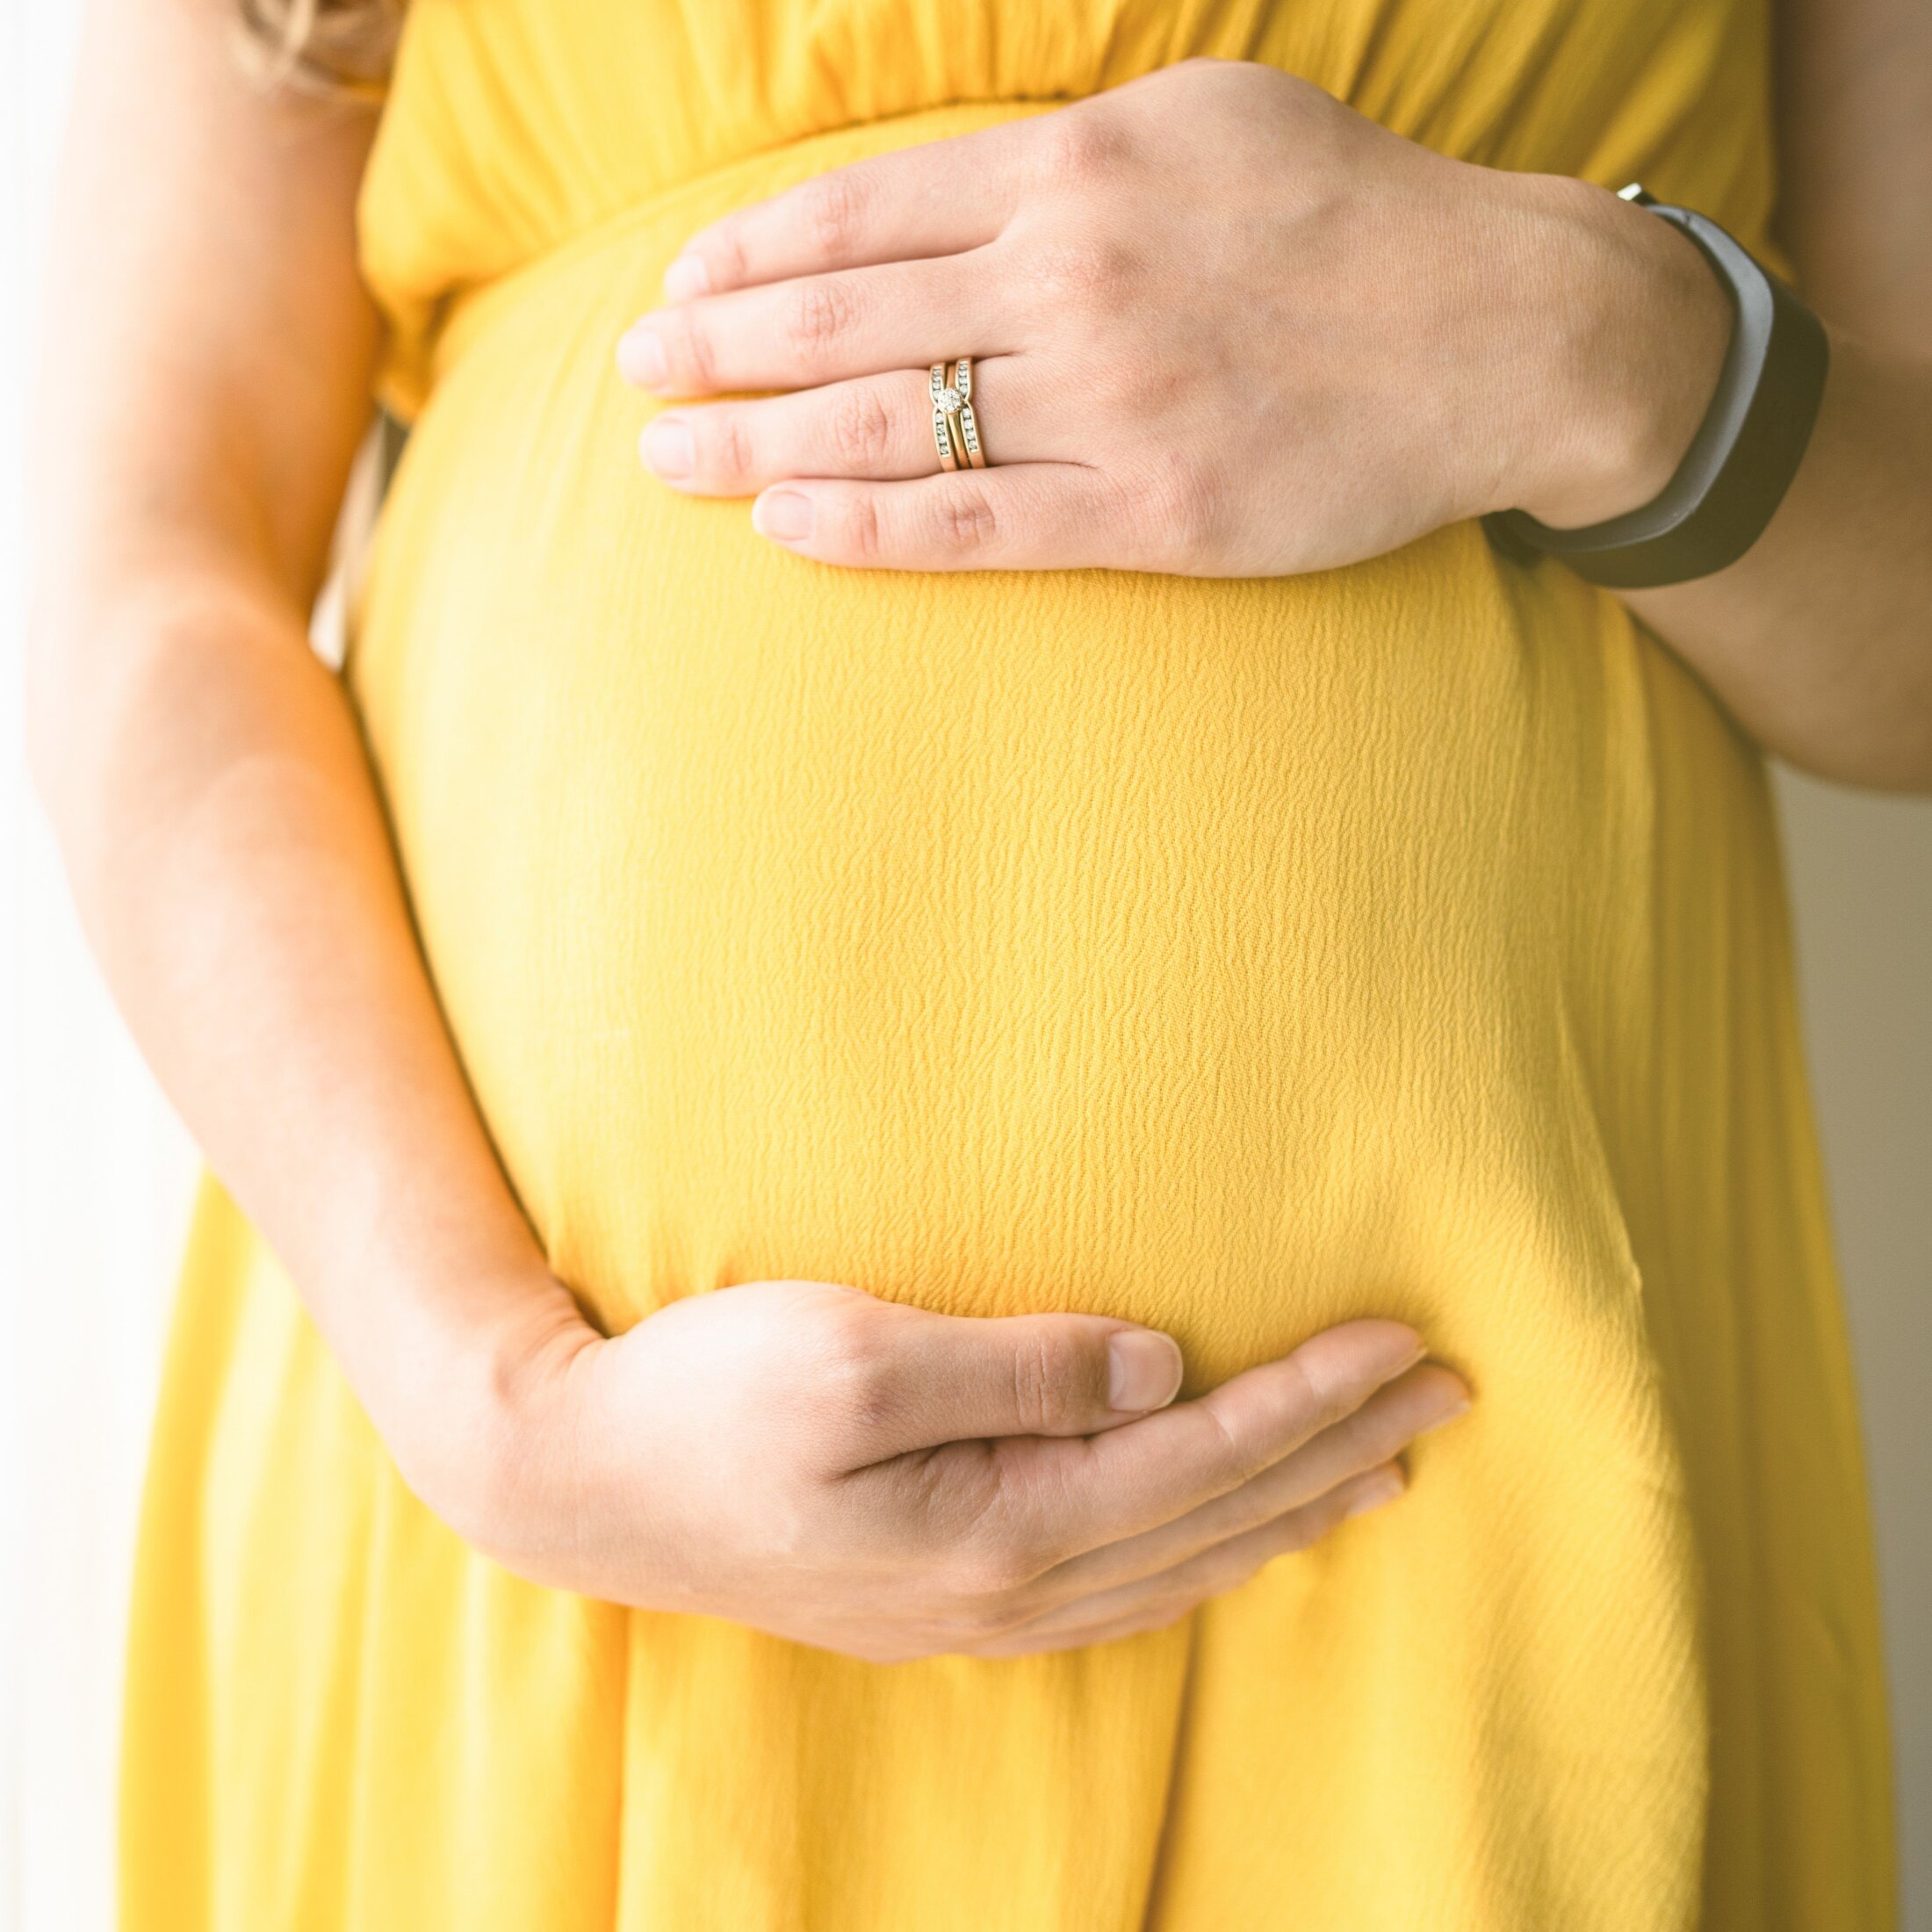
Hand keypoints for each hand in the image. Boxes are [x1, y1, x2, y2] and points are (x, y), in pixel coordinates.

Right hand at [459, 1280, 1468, 1661]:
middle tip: (1444, 1395)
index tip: (1407, 1342)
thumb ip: (1021, 1367)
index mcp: (1002, 1525)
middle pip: (1218, 1518)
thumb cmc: (705, 1395)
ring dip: (1288, 1512)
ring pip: (1183, 1565)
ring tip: (1377, 1469)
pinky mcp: (943, 1599)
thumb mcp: (854, 1352)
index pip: (1206, 1456)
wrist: (580, 1482)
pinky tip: (1232, 1530)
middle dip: (1339, 1452)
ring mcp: (978, 1610)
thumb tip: (1160, 1364)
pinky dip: (1208, 1550)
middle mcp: (1011, 1588)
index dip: (1314, 1398)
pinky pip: (1123, 1585)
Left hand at [616, 58, 1729, 574]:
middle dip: (717, 346)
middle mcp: (1076, 278)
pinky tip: (784, 524)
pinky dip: (864, 526)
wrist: (1503, 332)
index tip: (679, 284)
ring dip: (754, 440)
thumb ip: (1065, 153)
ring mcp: (1111, 401)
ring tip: (667, 460)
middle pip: (846, 318)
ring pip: (887, 423)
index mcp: (1082, 169)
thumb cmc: (1350, 218)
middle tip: (632, 374)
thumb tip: (935, 194)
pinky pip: (970, 524)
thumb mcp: (1206, 121)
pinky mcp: (1152, 509)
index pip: (864, 212)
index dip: (751, 252)